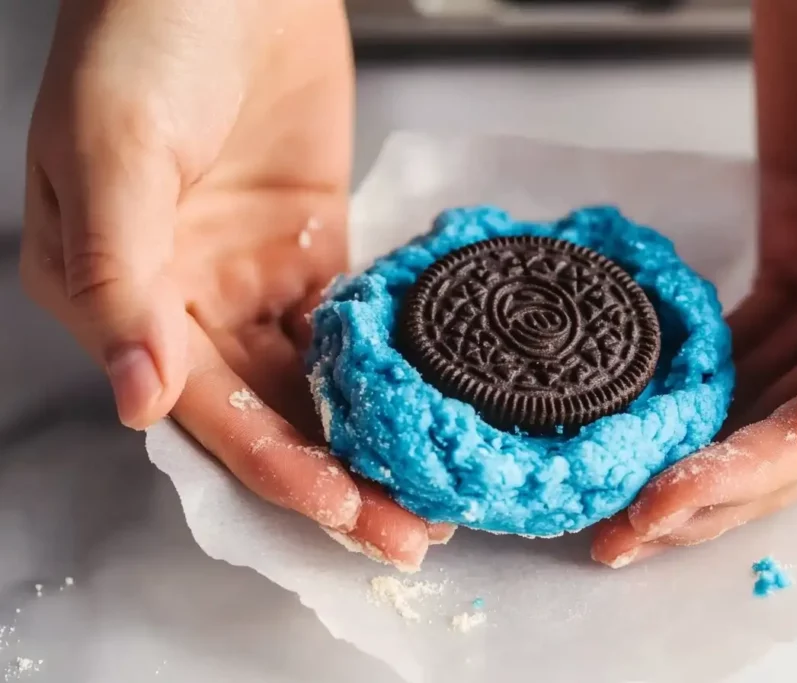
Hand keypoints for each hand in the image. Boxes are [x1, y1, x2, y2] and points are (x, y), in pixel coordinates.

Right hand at [21, 0, 451, 569]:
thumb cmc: (148, 30)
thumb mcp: (116, 144)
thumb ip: (117, 271)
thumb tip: (138, 393)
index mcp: (119, 292)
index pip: (200, 407)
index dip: (273, 464)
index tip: (343, 509)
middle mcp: (184, 298)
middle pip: (263, 413)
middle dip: (333, 478)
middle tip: (405, 531)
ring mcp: (251, 276)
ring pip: (309, 383)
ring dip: (366, 439)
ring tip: (431, 489)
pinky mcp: (308, 246)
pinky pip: (347, 327)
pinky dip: (384, 370)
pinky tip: (427, 407)